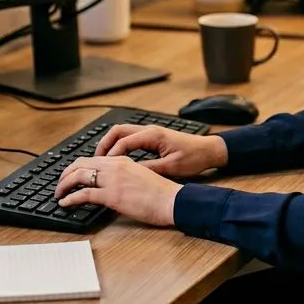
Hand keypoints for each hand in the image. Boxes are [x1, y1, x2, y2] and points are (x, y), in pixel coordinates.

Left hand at [55, 157, 181, 226]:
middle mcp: (115, 166)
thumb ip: (123, 175)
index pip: (91, 159)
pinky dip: (70, 198)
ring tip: (58, 194)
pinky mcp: (112, 196)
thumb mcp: (140, 175)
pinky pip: (84, 194)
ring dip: (64, 185)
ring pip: (78, 176)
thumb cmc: (160, 193)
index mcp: (122, 160)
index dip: (76, 167)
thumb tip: (110, 184)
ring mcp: (112, 180)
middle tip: (59, 184)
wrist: (171, 200)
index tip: (70, 176)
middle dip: (65, 174)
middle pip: (80, 164)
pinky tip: (65, 203)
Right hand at [94, 124, 227, 178]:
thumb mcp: (171, 167)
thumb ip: (149, 169)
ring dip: (110, 144)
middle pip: (117, 131)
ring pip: (122, 133)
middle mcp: (149, 130)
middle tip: (94, 160)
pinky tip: (117, 159)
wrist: (209, 150)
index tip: (101, 168)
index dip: (110, 155)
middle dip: (103, 144)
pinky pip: (130, 138)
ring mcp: (150, 132)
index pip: (122, 142)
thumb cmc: (194, 157)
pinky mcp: (153, 137)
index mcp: (152, 135)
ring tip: (101, 160)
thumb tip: (128, 173)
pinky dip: (119, 146)